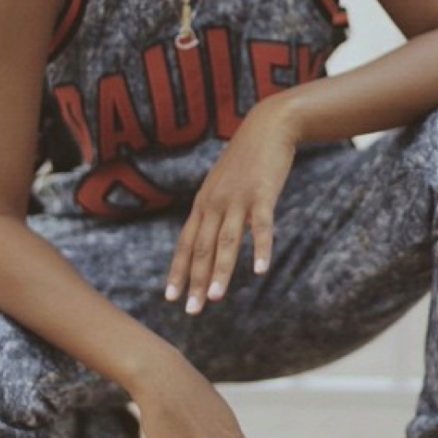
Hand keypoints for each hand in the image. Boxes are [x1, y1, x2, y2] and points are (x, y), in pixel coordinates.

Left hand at [165, 98, 297, 312]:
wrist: (267, 126)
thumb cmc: (247, 158)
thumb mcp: (223, 183)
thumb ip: (216, 208)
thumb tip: (209, 235)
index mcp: (204, 203)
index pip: (185, 243)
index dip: (177, 271)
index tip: (170, 297)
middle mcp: (215, 203)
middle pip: (201, 248)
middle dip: (195, 281)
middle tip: (191, 310)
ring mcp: (238, 199)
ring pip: (226, 242)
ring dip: (221, 272)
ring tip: (216, 299)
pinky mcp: (262, 194)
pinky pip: (261, 226)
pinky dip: (260, 249)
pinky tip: (260, 270)